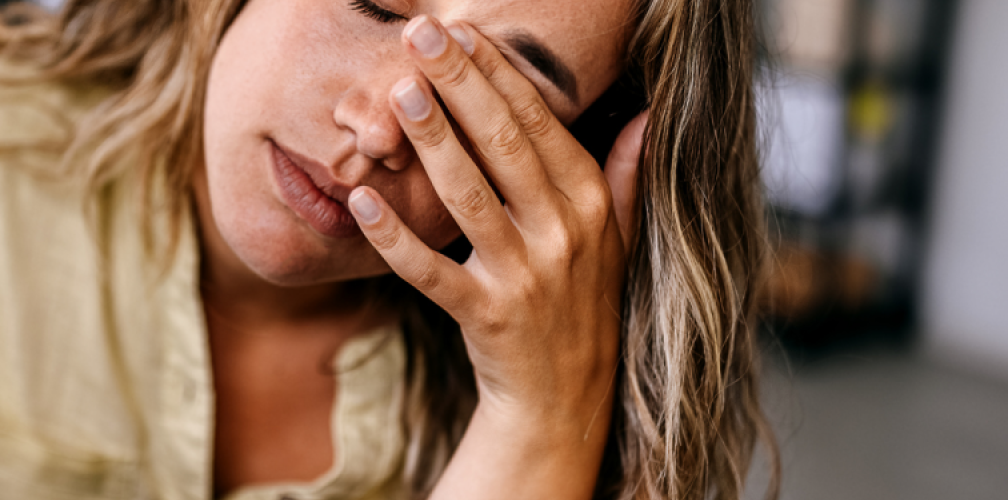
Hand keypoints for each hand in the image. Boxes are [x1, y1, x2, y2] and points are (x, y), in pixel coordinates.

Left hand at [348, 16, 643, 430]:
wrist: (565, 399)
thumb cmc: (583, 305)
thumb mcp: (618, 239)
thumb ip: (626, 177)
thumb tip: (646, 119)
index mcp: (590, 204)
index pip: (541, 123)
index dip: (500, 74)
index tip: (465, 33)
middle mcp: (563, 234)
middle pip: (504, 145)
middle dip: (461, 85)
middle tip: (422, 37)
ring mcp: (525, 277)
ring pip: (469, 197)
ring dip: (433, 142)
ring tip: (399, 93)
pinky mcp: (485, 316)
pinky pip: (432, 272)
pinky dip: (395, 238)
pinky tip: (361, 201)